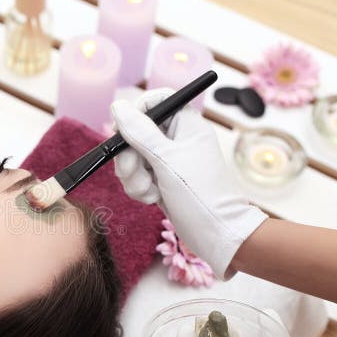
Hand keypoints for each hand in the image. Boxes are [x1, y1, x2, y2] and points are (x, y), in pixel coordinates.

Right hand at [111, 89, 266, 278]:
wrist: (218, 234)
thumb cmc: (201, 195)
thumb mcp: (167, 160)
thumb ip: (141, 132)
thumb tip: (118, 106)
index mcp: (186, 124)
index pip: (155, 102)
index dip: (135, 114)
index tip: (124, 132)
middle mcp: (176, 138)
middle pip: (135, 132)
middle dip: (129, 156)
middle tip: (134, 171)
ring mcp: (167, 160)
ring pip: (132, 157)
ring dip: (133, 176)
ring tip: (149, 192)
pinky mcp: (161, 180)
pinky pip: (136, 176)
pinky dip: (139, 188)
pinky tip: (153, 199)